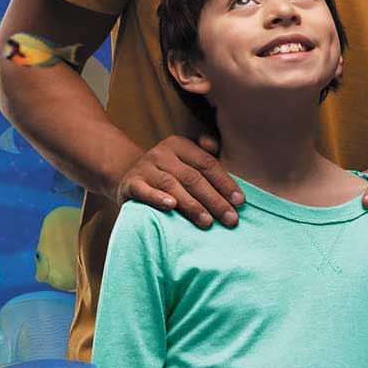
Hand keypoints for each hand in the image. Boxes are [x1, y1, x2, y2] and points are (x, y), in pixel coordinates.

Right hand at [115, 137, 242, 228]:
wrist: (127, 178)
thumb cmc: (167, 173)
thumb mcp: (185, 160)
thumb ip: (204, 156)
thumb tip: (216, 145)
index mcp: (180, 145)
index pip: (207, 164)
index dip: (225, 183)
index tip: (240, 202)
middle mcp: (162, 153)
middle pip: (193, 177)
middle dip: (214, 200)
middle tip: (230, 219)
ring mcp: (145, 167)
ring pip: (172, 185)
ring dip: (192, 205)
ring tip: (207, 222)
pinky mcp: (131, 183)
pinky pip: (144, 191)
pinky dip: (157, 198)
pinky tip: (171, 207)